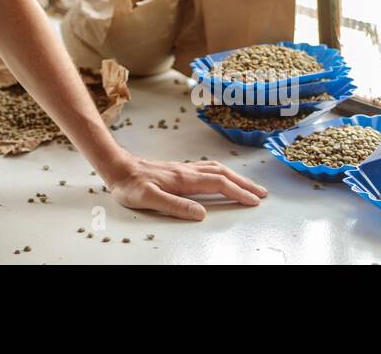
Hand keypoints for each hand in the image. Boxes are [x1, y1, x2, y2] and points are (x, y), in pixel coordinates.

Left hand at [103, 154, 267, 220]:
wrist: (118, 167)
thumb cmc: (130, 185)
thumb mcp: (148, 199)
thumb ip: (175, 206)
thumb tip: (201, 213)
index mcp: (184, 178)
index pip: (218, 184)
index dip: (238, 192)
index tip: (254, 201)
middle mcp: (187, 170)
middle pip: (223, 174)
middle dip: (244, 183)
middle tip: (262, 194)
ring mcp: (184, 168)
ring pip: (216, 169)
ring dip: (236, 176)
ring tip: (249, 186)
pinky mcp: (179, 169)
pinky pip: (208, 168)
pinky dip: (222, 172)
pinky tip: (222, 177)